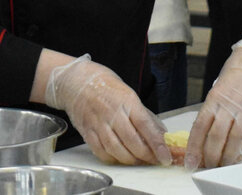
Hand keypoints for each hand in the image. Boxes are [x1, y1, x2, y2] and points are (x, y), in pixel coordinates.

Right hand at [45, 55, 168, 165]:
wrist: (77, 81)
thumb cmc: (105, 86)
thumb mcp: (129, 94)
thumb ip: (144, 115)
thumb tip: (160, 134)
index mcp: (127, 101)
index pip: (145, 126)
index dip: (157, 144)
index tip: (165, 157)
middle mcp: (112, 113)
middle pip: (132, 142)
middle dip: (146, 156)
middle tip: (154, 161)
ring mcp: (98, 123)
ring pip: (117, 150)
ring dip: (130, 160)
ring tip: (139, 161)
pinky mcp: (87, 132)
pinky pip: (101, 152)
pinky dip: (113, 159)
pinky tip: (120, 158)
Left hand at [186, 40, 241, 169]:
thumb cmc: (238, 71)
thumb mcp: (219, 88)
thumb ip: (214, 109)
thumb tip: (206, 134)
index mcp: (215, 99)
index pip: (200, 127)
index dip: (194, 148)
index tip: (191, 162)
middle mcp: (230, 105)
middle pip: (216, 138)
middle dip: (211, 157)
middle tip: (210, 166)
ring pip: (235, 141)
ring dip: (230, 157)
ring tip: (227, 163)